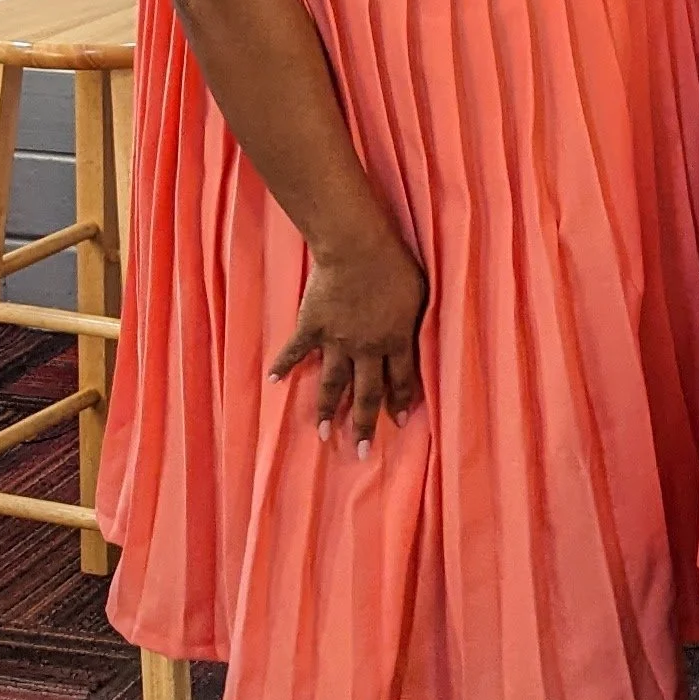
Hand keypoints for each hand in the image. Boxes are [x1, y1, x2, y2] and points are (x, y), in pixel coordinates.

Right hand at [269, 222, 425, 451]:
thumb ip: (418, 319)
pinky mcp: (312, 326)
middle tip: (360, 451)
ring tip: (322, 434)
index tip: (400, 422)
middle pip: (366, 393)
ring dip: (327, 411)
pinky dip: (283, 366)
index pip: (401, 380)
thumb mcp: (421, 293)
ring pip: (333, 384)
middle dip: (365, 424)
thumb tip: (424, 332)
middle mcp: (366, 348)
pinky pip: (296, 351)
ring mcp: (336, 340)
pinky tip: (274, 382)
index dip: (401, 402)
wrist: (356, 247)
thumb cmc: (395, 263)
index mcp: (395, 340)